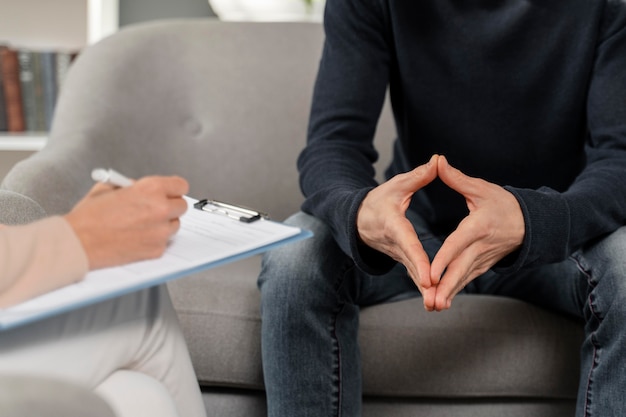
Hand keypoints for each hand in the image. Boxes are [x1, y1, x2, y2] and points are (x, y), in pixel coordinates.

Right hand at [64, 176, 188, 269]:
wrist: (78, 243)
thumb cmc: (89, 216)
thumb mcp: (108, 187)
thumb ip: (132, 185)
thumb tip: (142, 187)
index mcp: (151, 189)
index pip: (181, 185)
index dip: (174, 189)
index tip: (170, 192)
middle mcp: (160, 209)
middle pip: (182, 206)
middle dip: (170, 206)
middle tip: (155, 209)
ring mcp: (161, 231)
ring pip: (175, 225)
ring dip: (164, 224)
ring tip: (143, 224)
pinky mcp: (157, 249)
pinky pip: (165, 242)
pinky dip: (155, 240)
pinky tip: (137, 237)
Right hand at [356, 154, 438, 309]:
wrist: (359, 219)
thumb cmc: (379, 199)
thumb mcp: (397, 185)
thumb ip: (419, 176)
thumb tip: (438, 161)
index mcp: (394, 225)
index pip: (408, 243)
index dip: (418, 259)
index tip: (428, 276)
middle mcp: (395, 244)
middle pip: (411, 265)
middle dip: (422, 282)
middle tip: (435, 298)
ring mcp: (397, 254)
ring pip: (412, 274)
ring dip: (424, 291)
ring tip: (438, 305)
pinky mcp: (402, 260)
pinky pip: (414, 274)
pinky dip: (424, 288)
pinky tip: (437, 301)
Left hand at [430, 156, 523, 310]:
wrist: (531, 223)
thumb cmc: (504, 203)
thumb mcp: (481, 188)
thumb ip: (456, 178)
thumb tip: (437, 161)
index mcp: (478, 226)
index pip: (458, 244)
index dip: (445, 259)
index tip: (431, 273)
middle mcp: (481, 246)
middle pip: (460, 268)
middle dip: (445, 286)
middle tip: (431, 301)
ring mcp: (483, 259)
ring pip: (463, 278)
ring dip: (449, 293)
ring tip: (433, 306)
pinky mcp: (483, 265)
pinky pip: (467, 280)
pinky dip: (455, 291)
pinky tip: (441, 302)